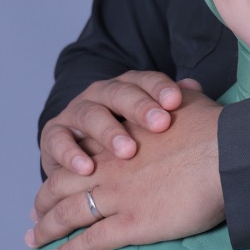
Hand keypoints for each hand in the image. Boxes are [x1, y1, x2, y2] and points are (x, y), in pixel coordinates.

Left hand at [29, 87, 224, 249]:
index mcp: (120, 138)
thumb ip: (180, 96)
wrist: (228, 154)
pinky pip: (90, 240)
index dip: (63, 167)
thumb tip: (186, 86)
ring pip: (68, 213)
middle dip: (43, 202)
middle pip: (62, 184)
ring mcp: (117, 196)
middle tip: (33, 216)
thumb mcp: (191, 103)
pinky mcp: (131, 224)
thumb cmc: (214, 128)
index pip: (79, 153)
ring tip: (34, 239)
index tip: (54, 179)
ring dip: (47, 228)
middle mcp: (110, 167)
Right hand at [40, 71, 187, 178]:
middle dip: (139, 107)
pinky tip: (87, 168)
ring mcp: (75, 113)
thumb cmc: (131, 141)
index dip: (159, 89)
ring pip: (90, 114)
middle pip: (119, 93)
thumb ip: (173, 105)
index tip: (176, 102)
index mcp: (128, 88)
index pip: (145, 80)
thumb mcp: (152, 125)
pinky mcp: (54, 136)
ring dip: (109, 132)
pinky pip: (58, 141)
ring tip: (128, 152)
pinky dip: (70, 154)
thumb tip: (195, 87)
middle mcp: (100, 95)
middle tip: (160, 124)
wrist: (86, 157)